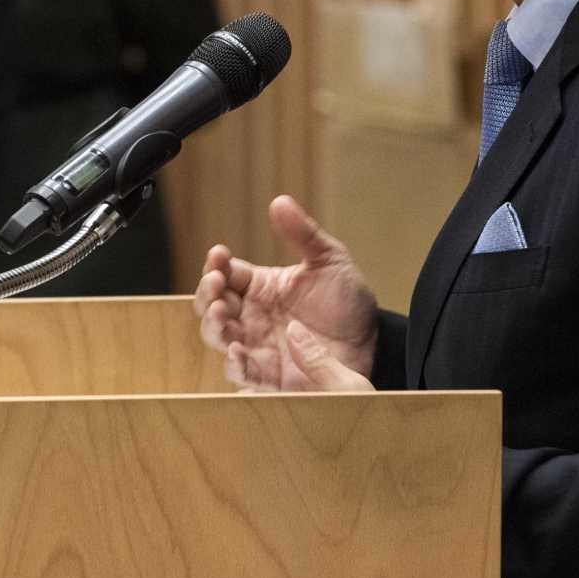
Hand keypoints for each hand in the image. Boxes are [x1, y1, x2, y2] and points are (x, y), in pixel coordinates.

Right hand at [193, 194, 377, 390]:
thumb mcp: (330, 260)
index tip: (218, 255)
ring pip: (219, 337)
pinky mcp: (268, 376)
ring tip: (221, 315)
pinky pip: (241, 374)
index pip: (225, 273)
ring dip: (213, 326)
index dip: (215, 265)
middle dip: (206, 295)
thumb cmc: (347, 299)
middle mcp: (251, 316)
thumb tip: (279, 201)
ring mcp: (256, 346)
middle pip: (211, 305)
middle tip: (215, 285)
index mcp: (260, 287)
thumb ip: (303, 234)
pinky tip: (237, 352)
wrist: (371, 342)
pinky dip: (234, 364)